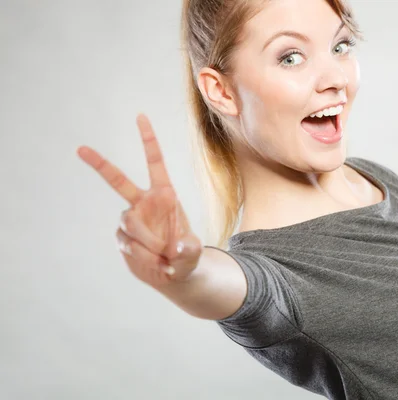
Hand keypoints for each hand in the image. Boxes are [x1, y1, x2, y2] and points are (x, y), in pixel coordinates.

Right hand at [77, 114, 203, 287]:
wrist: (175, 274)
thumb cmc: (187, 255)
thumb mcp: (194, 252)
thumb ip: (189, 249)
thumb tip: (176, 249)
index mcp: (164, 194)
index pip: (155, 162)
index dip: (148, 140)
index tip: (140, 116)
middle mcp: (143, 203)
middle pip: (118, 181)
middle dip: (99, 164)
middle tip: (80, 148)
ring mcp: (131, 220)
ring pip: (129, 223)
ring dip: (147, 242)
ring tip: (164, 257)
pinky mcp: (122, 238)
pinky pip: (127, 243)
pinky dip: (141, 255)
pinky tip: (154, 263)